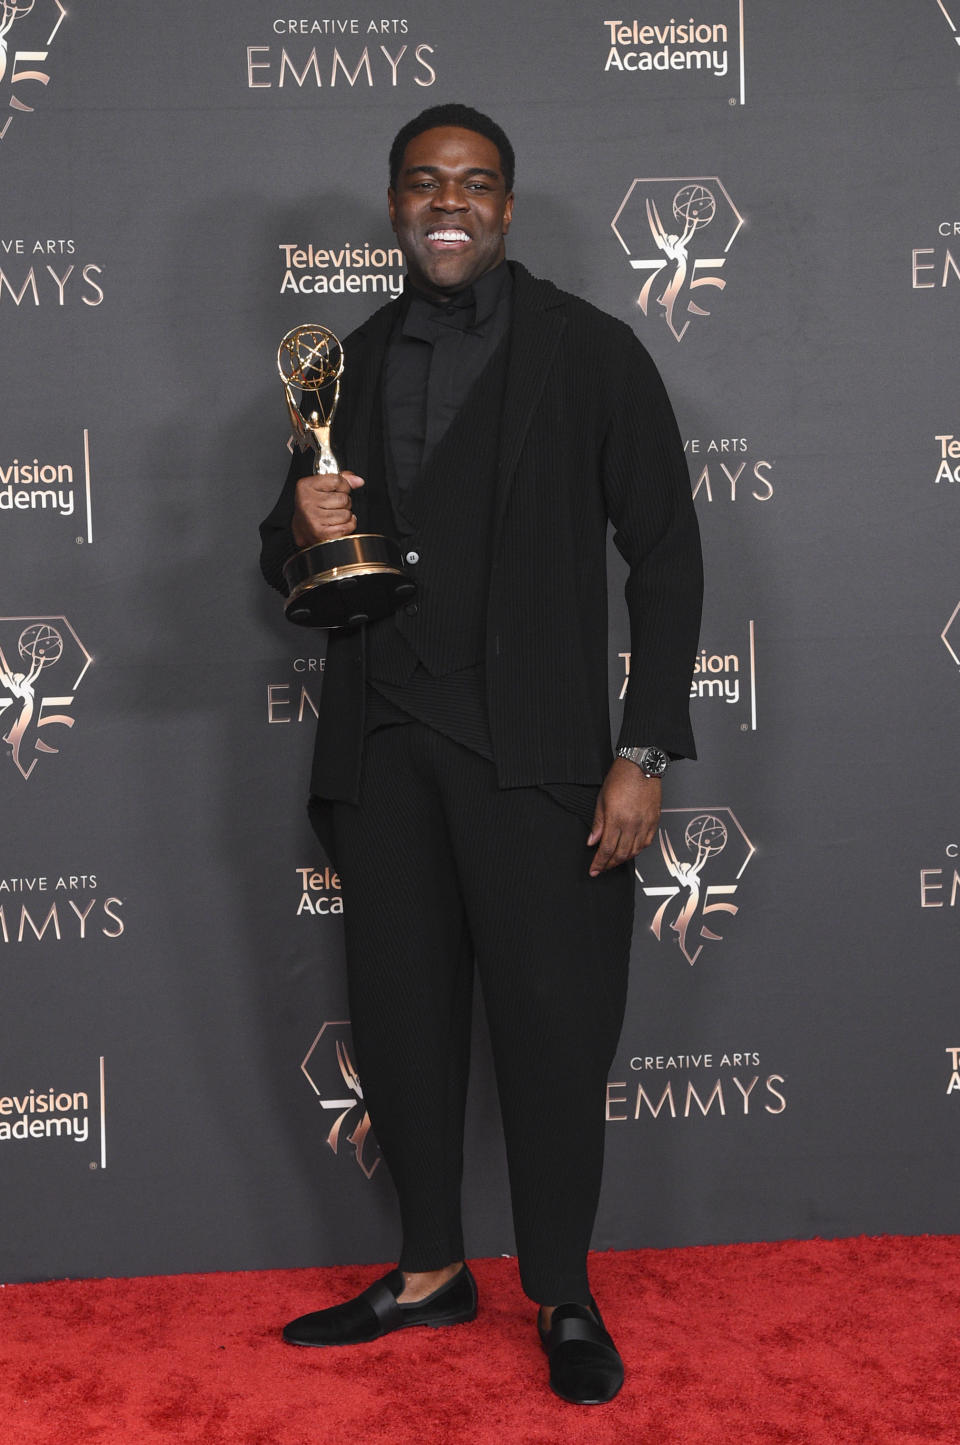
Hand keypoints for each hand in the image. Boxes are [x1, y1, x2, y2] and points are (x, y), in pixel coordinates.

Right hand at [291, 470, 363, 547]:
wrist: (302, 529)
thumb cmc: (313, 506)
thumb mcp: (321, 486)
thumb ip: (341, 479)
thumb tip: (358, 481)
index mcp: (306, 486)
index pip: (337, 480)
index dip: (343, 486)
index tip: (338, 490)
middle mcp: (308, 502)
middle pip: (344, 499)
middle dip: (344, 502)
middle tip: (334, 505)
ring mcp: (314, 519)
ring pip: (346, 514)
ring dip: (345, 515)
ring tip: (334, 515)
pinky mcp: (321, 533)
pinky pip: (347, 527)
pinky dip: (347, 526)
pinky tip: (337, 524)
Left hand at [587, 757, 661, 876]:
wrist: (641, 765)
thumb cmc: (621, 777)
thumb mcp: (602, 799)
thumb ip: (598, 823)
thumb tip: (592, 840)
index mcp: (616, 819)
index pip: (606, 849)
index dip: (599, 863)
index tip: (594, 870)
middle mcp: (632, 824)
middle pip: (620, 854)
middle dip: (609, 864)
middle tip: (602, 868)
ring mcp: (645, 824)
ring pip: (635, 851)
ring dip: (623, 859)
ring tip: (614, 860)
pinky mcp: (654, 821)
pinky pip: (647, 843)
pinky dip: (638, 850)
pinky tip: (631, 850)